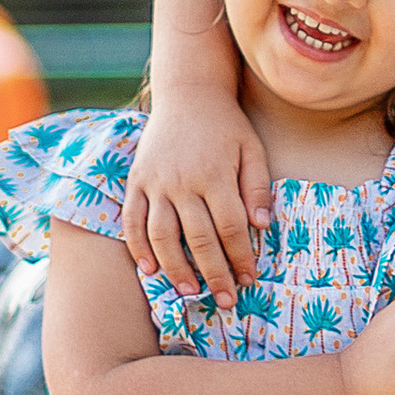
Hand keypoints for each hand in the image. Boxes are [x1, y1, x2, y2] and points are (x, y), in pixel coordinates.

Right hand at [123, 89, 268, 305]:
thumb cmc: (226, 125)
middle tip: (226, 300)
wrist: (187, 93)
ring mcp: (155, 182)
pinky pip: (132, 221)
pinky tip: (149, 270)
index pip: (230, 227)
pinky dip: (138, 248)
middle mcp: (182, 181)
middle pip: (199, 239)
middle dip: (214, 274)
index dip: (241, 257)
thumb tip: (263, 226)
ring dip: (175, 268)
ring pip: (162, 236)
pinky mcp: (136, 181)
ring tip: (189, 292)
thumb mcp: (252, 149)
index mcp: (215, 174)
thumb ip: (257, 187)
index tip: (249, 278)